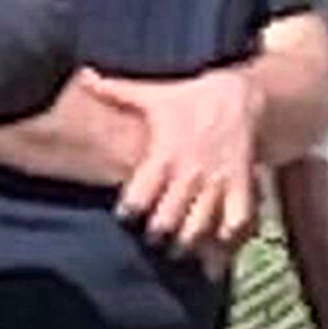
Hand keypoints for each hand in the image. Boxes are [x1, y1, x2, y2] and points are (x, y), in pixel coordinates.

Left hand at [109, 67, 264, 258]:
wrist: (243, 94)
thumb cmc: (190, 98)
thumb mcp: (153, 95)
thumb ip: (116, 92)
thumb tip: (84, 77)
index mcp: (164, 154)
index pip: (139, 196)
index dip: (130, 211)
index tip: (125, 217)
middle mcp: (190, 172)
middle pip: (166, 220)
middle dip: (156, 234)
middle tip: (152, 238)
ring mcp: (217, 181)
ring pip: (199, 226)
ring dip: (187, 243)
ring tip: (177, 251)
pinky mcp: (241, 185)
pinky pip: (236, 220)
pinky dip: (227, 236)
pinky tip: (216, 243)